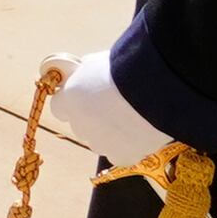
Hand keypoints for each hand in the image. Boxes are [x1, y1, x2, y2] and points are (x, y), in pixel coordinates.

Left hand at [49, 47, 177, 170]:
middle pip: (81, 126)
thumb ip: (86, 72)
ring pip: (99, 143)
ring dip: (109, 135)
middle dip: (93, 119)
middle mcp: (81, 124)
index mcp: (70, 99)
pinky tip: (140, 134)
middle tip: (115, 108)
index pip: (60, 108)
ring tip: (132, 121)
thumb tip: (85, 72)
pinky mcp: (123, 155)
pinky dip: (127, 148)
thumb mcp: (98, 62)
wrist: (156, 88)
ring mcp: (101, 142)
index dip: (73, 103)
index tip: (84, 99)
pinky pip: (120, 155)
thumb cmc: (126, 69)